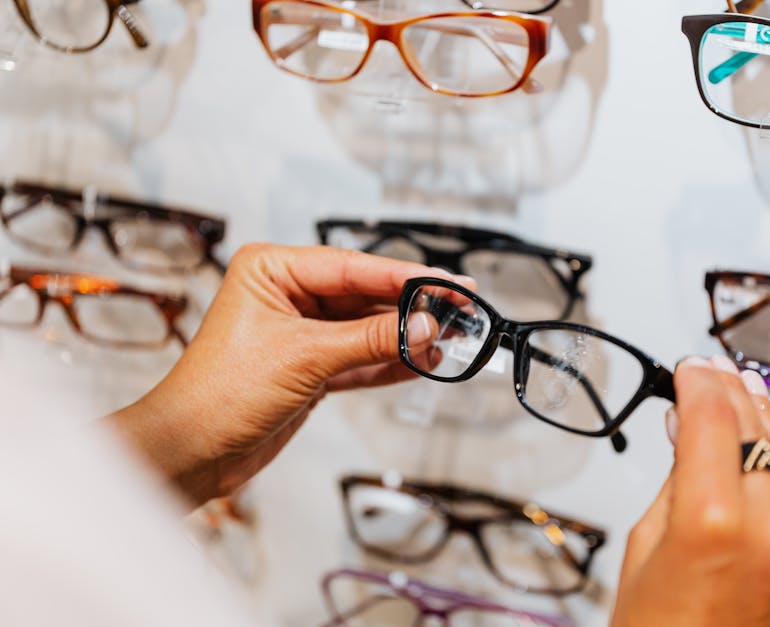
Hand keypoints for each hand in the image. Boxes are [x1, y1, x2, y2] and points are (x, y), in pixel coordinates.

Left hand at [108, 244, 466, 504]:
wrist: (190, 453)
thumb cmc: (217, 393)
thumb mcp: (304, 357)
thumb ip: (370, 340)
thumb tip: (423, 327)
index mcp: (271, 270)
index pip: (352, 266)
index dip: (404, 276)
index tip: (447, 281)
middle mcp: (286, 295)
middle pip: (364, 296)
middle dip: (410, 308)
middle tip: (457, 310)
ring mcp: (300, 333)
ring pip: (365, 329)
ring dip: (404, 338)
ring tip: (448, 339)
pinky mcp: (309, 368)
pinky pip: (359, 358)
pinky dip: (388, 363)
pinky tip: (421, 361)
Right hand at [611, 355, 769, 626]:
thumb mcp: (644, 546)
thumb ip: (675, 481)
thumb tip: (686, 430)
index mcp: (713, 522)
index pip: (713, 418)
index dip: (698, 382)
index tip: (688, 367)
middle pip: (758, 432)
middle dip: (733, 394)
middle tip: (713, 370)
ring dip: (764, 426)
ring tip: (744, 395)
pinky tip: (765, 457)